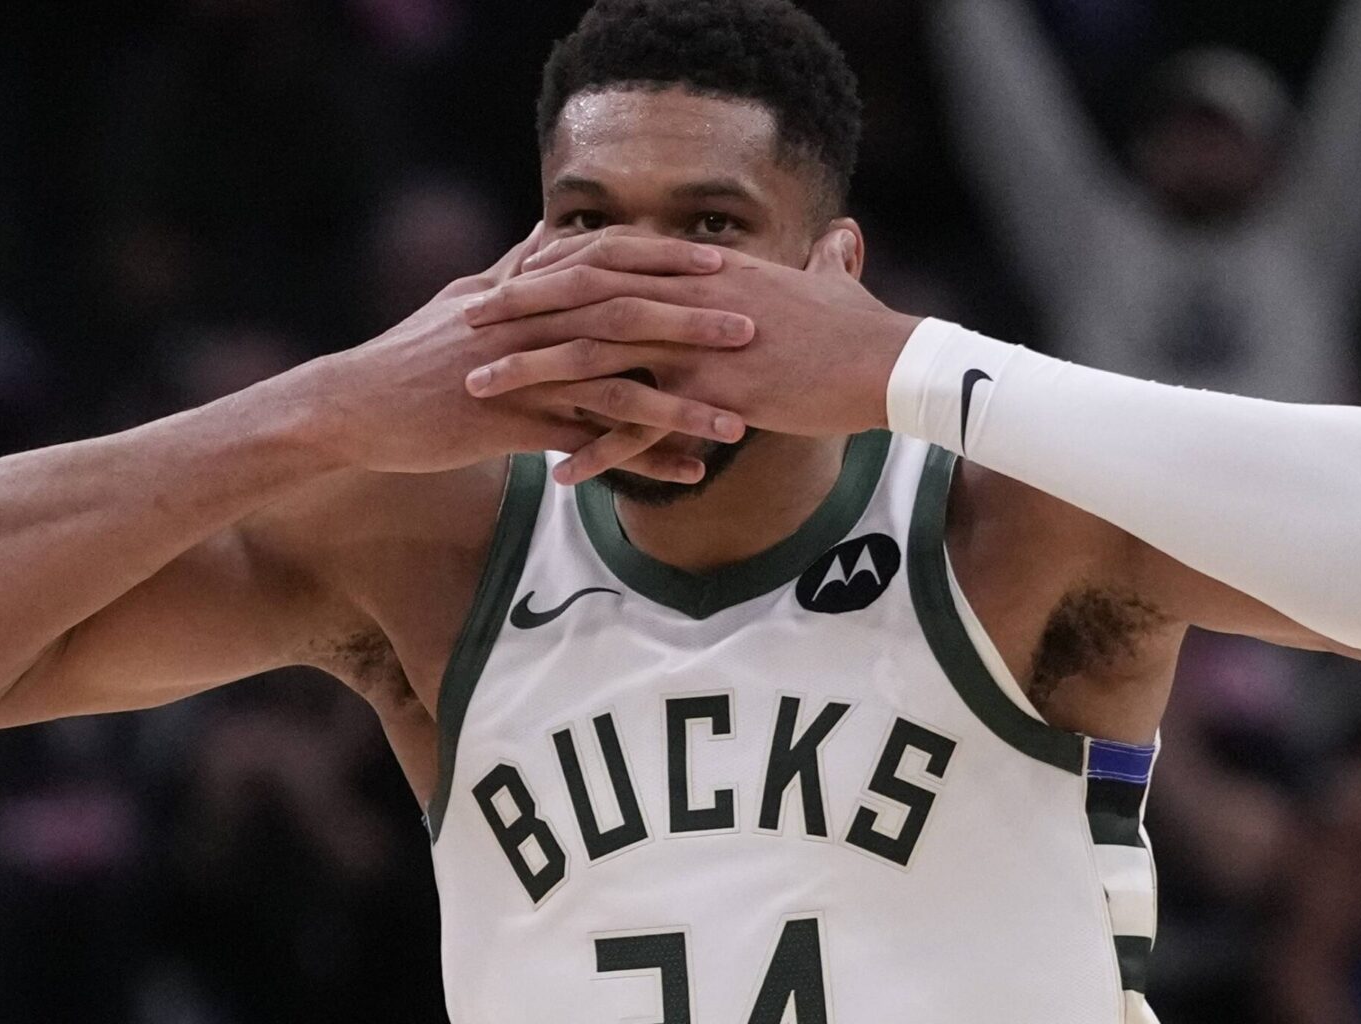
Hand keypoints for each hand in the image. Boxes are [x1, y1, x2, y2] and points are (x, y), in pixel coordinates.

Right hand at [276, 225, 752, 480]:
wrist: (347, 409)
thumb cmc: (406, 359)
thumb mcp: (462, 300)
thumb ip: (515, 267)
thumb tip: (549, 228)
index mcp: (521, 291)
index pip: (605, 262)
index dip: (665, 259)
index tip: (723, 260)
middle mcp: (525, 324)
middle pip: (622, 313)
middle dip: (691, 320)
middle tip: (753, 328)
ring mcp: (515, 374)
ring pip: (612, 383)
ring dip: (680, 403)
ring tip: (737, 422)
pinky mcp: (505, 425)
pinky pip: (586, 444)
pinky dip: (639, 460)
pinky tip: (685, 477)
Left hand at [462, 229, 922, 481]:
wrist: (895, 367)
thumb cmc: (866, 331)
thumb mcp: (835, 284)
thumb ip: (822, 265)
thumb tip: (839, 240)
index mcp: (707, 273)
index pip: (613, 261)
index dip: (556, 270)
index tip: (510, 280)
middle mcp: (691, 301)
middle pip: (585, 297)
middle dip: (520, 311)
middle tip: (465, 325)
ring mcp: (700, 346)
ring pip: (596, 354)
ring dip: (533, 373)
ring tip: (481, 392)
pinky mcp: (716, 394)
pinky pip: (640, 424)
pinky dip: (595, 449)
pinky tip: (558, 471)